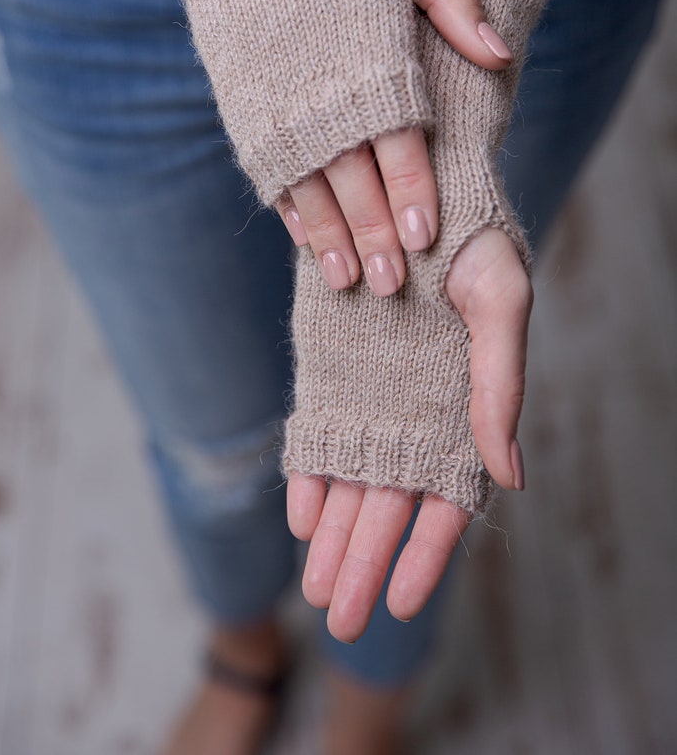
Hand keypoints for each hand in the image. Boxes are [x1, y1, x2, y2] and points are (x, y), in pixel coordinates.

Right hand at [277, 0, 512, 294]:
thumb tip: (500, 56)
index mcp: (366, 39)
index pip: (397, 135)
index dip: (413, 189)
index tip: (428, 237)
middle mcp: (314, 73)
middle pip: (350, 172)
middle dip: (374, 231)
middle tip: (391, 285)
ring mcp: (268, 83)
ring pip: (302, 176)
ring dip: (327, 232)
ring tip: (348, 278)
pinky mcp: (234, 85)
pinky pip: (263, 158)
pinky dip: (284, 199)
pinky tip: (302, 232)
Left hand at [286, 226, 530, 640]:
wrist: (413, 188)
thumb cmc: (474, 243)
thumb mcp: (500, 304)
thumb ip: (501, 387)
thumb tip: (510, 474)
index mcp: (463, 411)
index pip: (445, 501)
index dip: (427, 554)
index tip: (402, 602)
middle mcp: (414, 415)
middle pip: (387, 508)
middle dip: (365, 565)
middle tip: (341, 621)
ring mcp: (369, 397)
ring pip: (348, 485)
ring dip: (331, 539)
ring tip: (313, 590)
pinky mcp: (329, 371)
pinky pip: (315, 436)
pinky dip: (306, 479)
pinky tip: (299, 519)